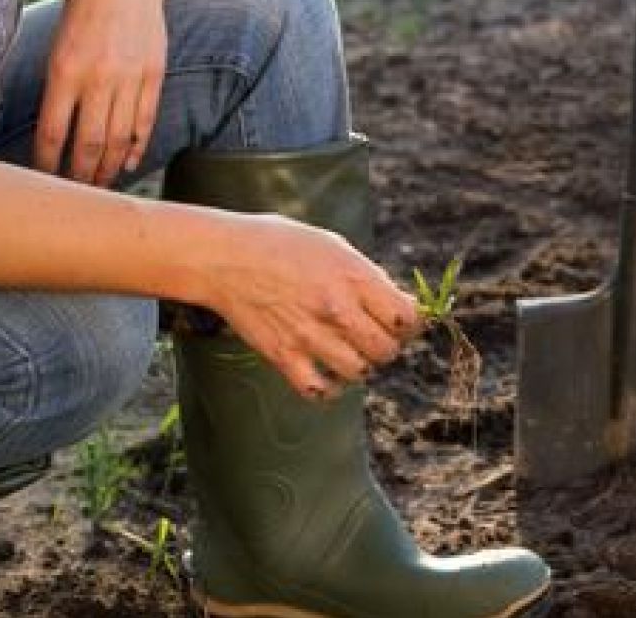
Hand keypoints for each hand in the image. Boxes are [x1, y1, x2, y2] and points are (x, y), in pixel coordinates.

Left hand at [36, 0, 167, 186]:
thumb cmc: (84, 14)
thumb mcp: (58, 48)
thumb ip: (59, 89)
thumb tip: (58, 134)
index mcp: (65, 70)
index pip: (52, 131)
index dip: (48, 161)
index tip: (46, 179)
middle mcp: (98, 78)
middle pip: (88, 142)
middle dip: (81, 174)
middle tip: (77, 193)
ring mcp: (130, 79)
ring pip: (118, 138)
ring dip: (108, 167)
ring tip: (101, 186)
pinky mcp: (154, 76)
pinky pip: (145, 121)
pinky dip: (136, 147)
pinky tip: (128, 163)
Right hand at [201, 214, 421, 398]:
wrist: (224, 256)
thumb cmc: (282, 244)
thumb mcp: (334, 246)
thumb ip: (369, 277)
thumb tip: (404, 306)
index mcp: (353, 277)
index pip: (407, 318)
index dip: (411, 323)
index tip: (402, 321)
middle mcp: (335, 308)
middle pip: (387, 350)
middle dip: (387, 346)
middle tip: (373, 336)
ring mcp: (309, 334)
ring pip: (359, 373)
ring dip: (360, 366)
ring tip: (349, 352)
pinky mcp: (282, 355)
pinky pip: (318, 390)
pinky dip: (328, 389)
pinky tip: (326, 374)